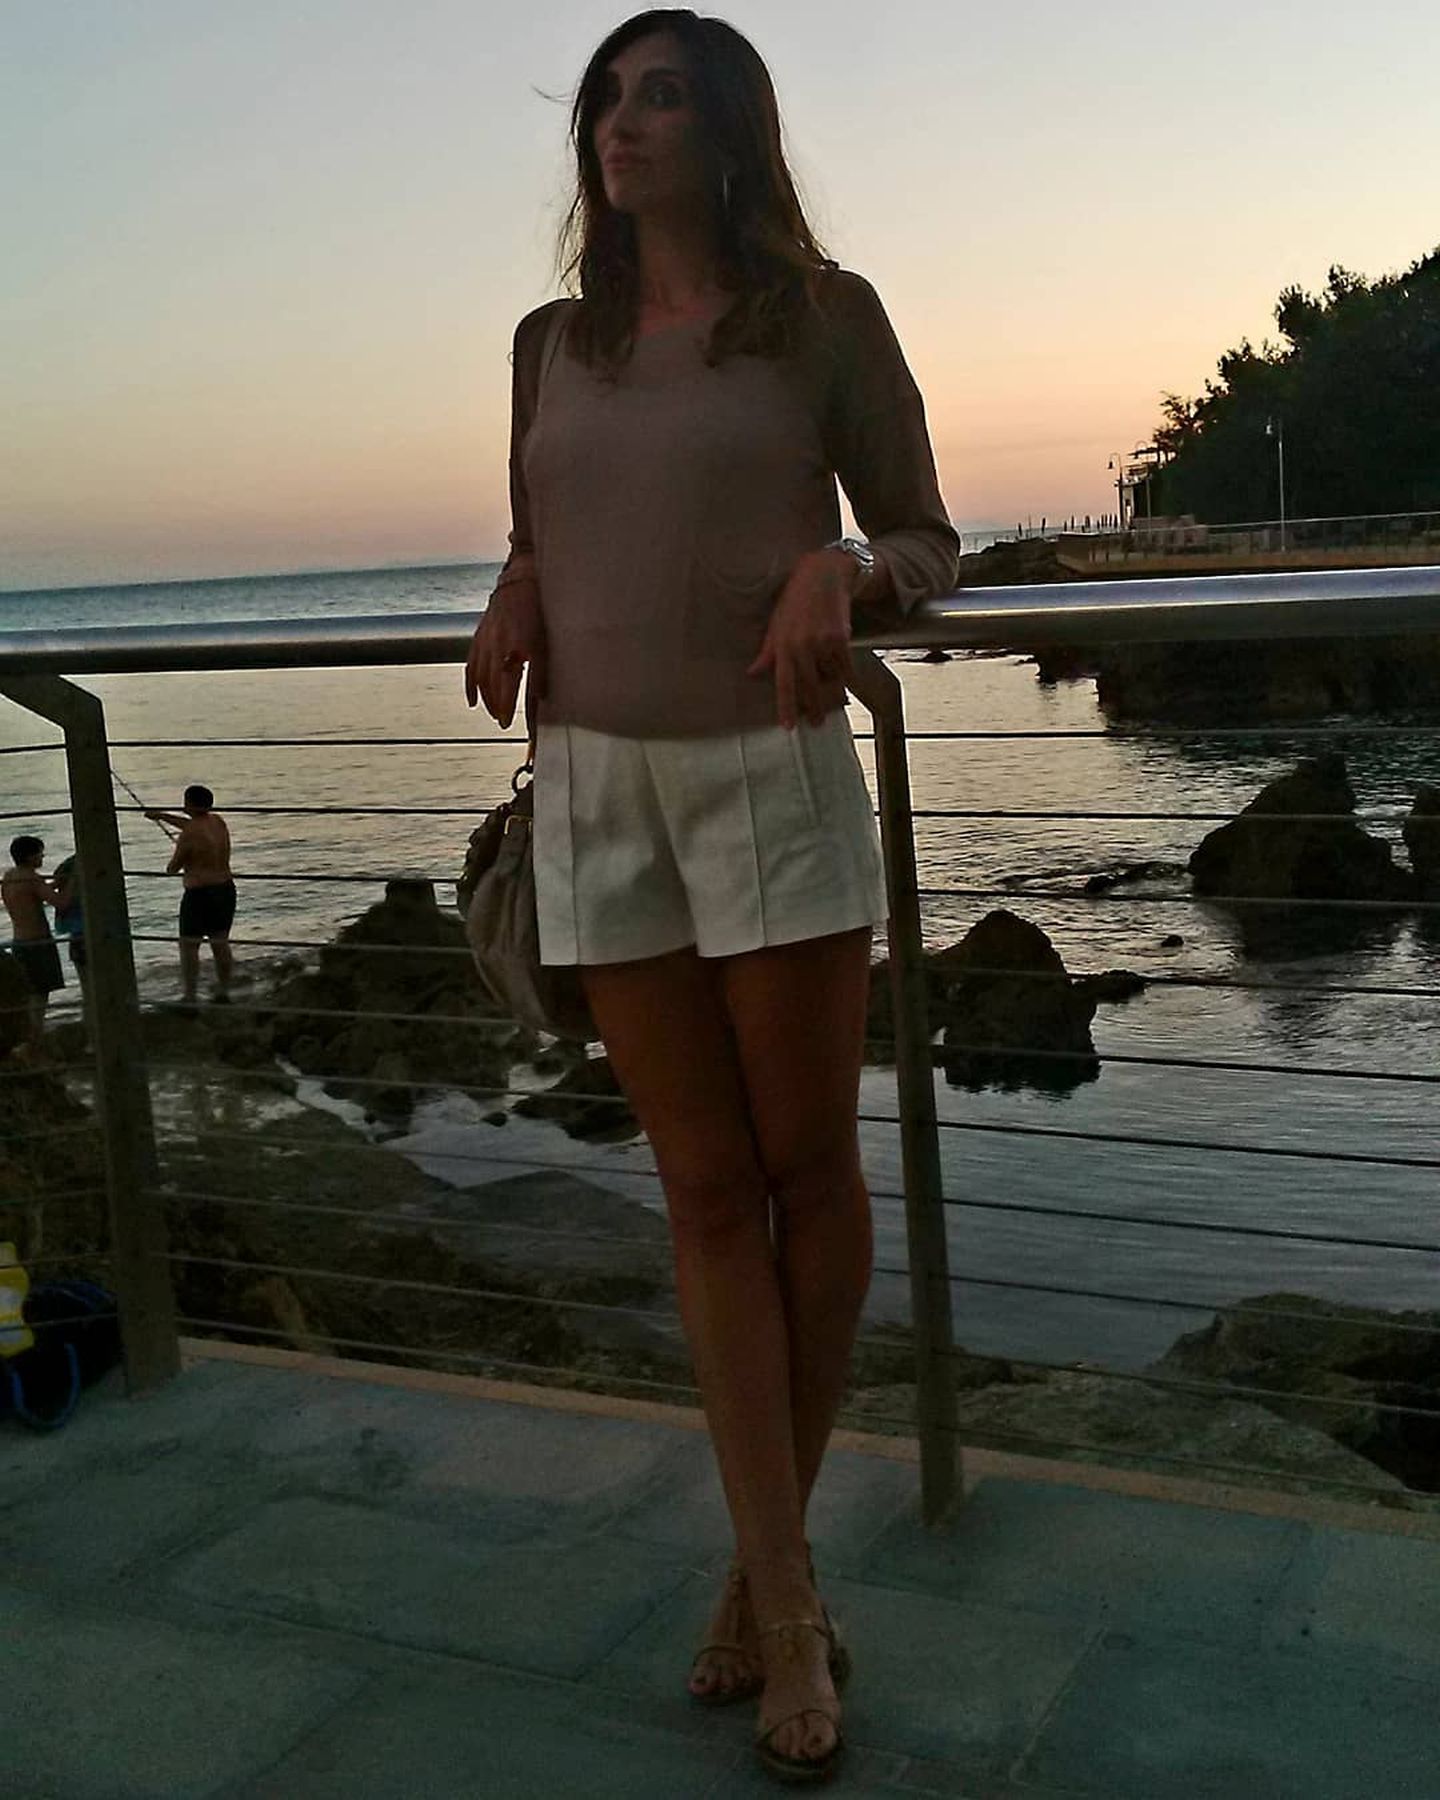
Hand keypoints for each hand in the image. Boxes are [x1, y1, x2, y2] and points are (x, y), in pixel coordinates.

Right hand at [464, 577, 546, 727]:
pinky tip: (473, 700)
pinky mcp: (479, 638)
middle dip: (496, 706)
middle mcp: (496, 647)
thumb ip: (540, 671)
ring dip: (485, 698)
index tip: (507, 723)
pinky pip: (470, 665)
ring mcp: (485, 642)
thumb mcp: (544, 642)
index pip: (507, 686)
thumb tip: (540, 697)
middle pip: (492, 684)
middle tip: (502, 722)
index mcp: (514, 648)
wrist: (520, 581)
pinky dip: (471, 684)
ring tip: (492, 712)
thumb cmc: (537, 611)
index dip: (506, 706)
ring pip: (480, 677)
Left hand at [747, 549, 856, 728]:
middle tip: (817, 723)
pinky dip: (844, 676)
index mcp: (783, 645)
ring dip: (831, 690)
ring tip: (831, 698)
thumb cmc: (795, 600)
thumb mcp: (775, 624)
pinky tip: (845, 683)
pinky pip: (844, 668)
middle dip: (814, 708)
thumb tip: (752, 673)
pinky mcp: (841, 638)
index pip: (784, 684)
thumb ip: (767, 652)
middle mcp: (802, 646)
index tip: (789, 726)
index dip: (787, 707)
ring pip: (829, 678)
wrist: (823, 575)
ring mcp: (823, 643)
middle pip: (809, 687)